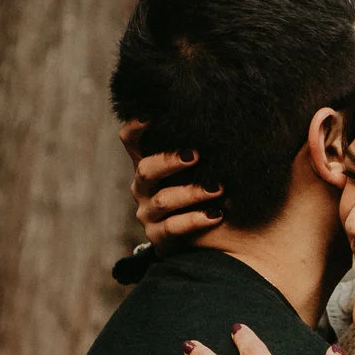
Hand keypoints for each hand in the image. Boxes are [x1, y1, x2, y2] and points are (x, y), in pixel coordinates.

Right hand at [119, 121, 222, 244]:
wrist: (212, 240)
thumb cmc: (209, 193)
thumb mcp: (203, 169)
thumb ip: (202, 150)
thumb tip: (223, 123)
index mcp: (151, 165)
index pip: (131, 141)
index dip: (135, 126)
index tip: (150, 114)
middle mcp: (144, 188)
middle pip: (146, 169)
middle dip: (169, 160)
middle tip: (195, 155)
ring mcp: (148, 214)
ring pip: (163, 200)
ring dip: (192, 192)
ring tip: (218, 188)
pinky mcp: (159, 238)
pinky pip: (173, 227)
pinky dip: (196, 219)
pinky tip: (216, 215)